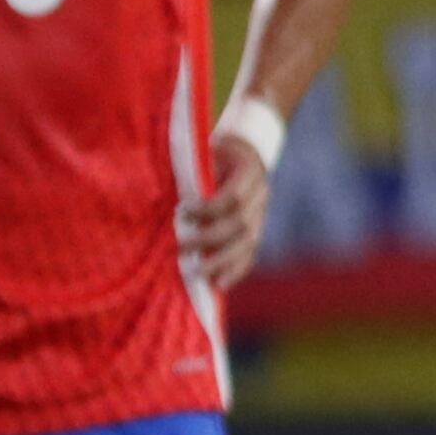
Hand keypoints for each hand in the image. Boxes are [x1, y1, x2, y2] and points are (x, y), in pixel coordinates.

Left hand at [181, 130, 274, 289]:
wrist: (246, 152)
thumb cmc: (216, 151)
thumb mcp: (207, 150)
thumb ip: (196, 170)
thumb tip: (173, 192)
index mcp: (249, 172)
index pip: (233, 198)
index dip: (208, 209)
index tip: (182, 210)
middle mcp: (261, 197)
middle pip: (241, 226)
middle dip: (209, 240)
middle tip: (181, 248)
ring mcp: (262, 216)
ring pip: (248, 245)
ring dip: (221, 261)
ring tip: (196, 273)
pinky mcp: (257, 232)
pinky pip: (250, 256)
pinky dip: (234, 272)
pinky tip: (218, 284)